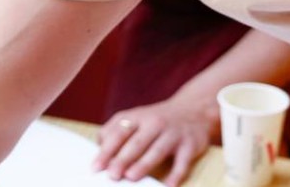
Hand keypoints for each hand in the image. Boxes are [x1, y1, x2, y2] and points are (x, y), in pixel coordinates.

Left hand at [93, 96, 218, 184]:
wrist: (193, 109)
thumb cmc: (156, 120)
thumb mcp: (134, 118)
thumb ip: (115, 132)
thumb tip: (100, 153)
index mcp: (137, 117)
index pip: (118, 134)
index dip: (107, 151)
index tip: (96, 167)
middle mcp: (155, 123)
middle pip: (136, 142)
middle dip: (123, 159)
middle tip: (112, 174)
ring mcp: (173, 133)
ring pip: (157, 150)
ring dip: (144, 164)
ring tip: (131, 177)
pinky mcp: (190, 145)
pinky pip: (183, 162)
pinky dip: (176, 174)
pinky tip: (168, 185)